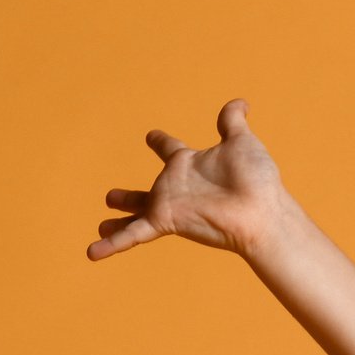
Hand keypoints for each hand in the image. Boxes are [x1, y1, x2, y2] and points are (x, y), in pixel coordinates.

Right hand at [89, 98, 292, 260]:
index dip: (160, 141)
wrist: (261, 211)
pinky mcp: (165, 222)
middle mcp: (176, 186)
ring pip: (135, 214)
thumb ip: (232, 122)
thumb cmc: (256, 179)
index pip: (170, 149)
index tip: (151, 136)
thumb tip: (240, 102)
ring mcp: (169, 205)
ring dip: (118, 222)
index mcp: (189, 164)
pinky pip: (133, 234)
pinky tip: (92, 252)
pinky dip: (112, 244)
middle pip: (146, 192)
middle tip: (111, 197)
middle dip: (128, 197)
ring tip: (102, 227)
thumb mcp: (242, 143)